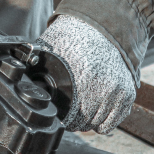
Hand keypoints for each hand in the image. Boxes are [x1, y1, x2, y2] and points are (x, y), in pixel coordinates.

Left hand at [37, 15, 136, 133]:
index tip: (59, 114)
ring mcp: (118, 92)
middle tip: (70, 110)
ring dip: (90, 120)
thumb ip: (39, 74)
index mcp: (82, 80)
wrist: (104, 28)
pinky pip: (114, 121)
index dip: (62, 119)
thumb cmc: (73, 39)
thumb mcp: (51, 53)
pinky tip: (97, 108)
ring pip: (99, 125)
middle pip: (84, 124)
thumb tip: (26, 90)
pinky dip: (105, 119)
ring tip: (83, 106)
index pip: (70, 119)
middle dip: (75, 121)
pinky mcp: (128, 94)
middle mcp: (103, 89)